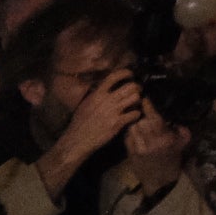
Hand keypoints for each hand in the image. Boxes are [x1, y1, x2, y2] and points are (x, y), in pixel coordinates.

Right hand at [39, 71, 144, 194]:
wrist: (76, 141)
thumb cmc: (80, 124)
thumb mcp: (85, 104)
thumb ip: (96, 95)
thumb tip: (104, 86)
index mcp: (96, 95)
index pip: (113, 77)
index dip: (126, 73)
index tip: (130, 75)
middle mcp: (105, 101)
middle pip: (130, 86)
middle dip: (137, 88)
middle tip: (137, 92)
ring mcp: (111, 112)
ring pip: (135, 98)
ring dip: (139, 101)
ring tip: (135, 105)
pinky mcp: (116, 123)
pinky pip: (135, 113)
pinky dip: (137, 114)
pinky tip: (133, 117)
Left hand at [123, 99, 190, 195]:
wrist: (160, 180)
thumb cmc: (173, 158)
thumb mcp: (183, 143)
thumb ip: (182, 130)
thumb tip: (173, 119)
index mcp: (165, 139)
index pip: (154, 119)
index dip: (148, 107)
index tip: (144, 97)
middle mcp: (151, 143)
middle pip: (140, 121)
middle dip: (140, 114)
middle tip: (140, 107)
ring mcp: (139, 148)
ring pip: (132, 128)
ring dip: (134, 122)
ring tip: (137, 118)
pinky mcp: (130, 153)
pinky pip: (128, 137)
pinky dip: (130, 132)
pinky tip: (135, 132)